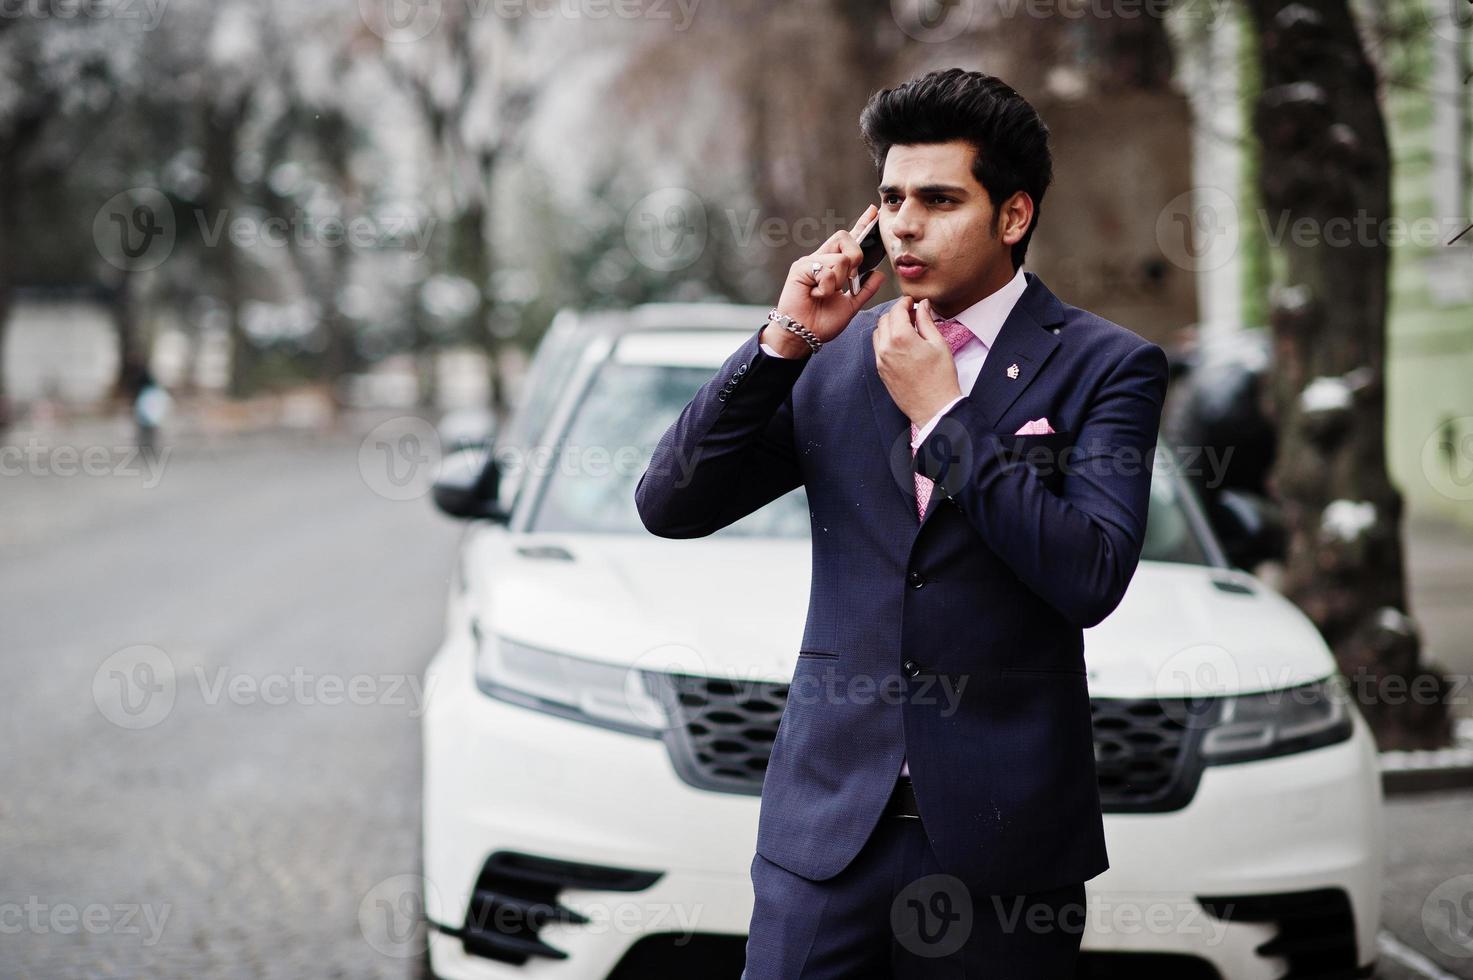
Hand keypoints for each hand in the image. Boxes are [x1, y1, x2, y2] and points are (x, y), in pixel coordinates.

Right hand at [764, 204, 886, 355]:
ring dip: (839, 281)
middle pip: (845, 237)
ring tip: (825, 294)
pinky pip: (826, 269)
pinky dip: (827, 287)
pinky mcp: (801, 267)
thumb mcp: (851, 306)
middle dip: (856, 257)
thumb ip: (865, 290)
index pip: (849, 240)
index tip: (873, 211)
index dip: (862, 225)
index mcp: (832, 266)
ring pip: (840, 257)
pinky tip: (816, 294)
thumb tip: (879, 274)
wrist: (803, 335)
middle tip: (848, 280)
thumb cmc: (822, 323)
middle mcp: (821, 259)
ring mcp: (810, 262)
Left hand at [873, 296, 962, 426]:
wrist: (934, 407)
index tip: (912, 302)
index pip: (896, 310)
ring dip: (889, 326)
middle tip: (912, 315)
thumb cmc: (941, 378)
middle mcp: (886, 348)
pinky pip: (878, 349)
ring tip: (906, 330)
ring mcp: (881, 361)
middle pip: (884, 319)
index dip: (905, 302)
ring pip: (878, 333)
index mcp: (901, 338)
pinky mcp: (881, 371)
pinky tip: (901, 344)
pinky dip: (886, 340)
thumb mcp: (939, 344)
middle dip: (897, 313)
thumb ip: (926, 321)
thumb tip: (922, 305)